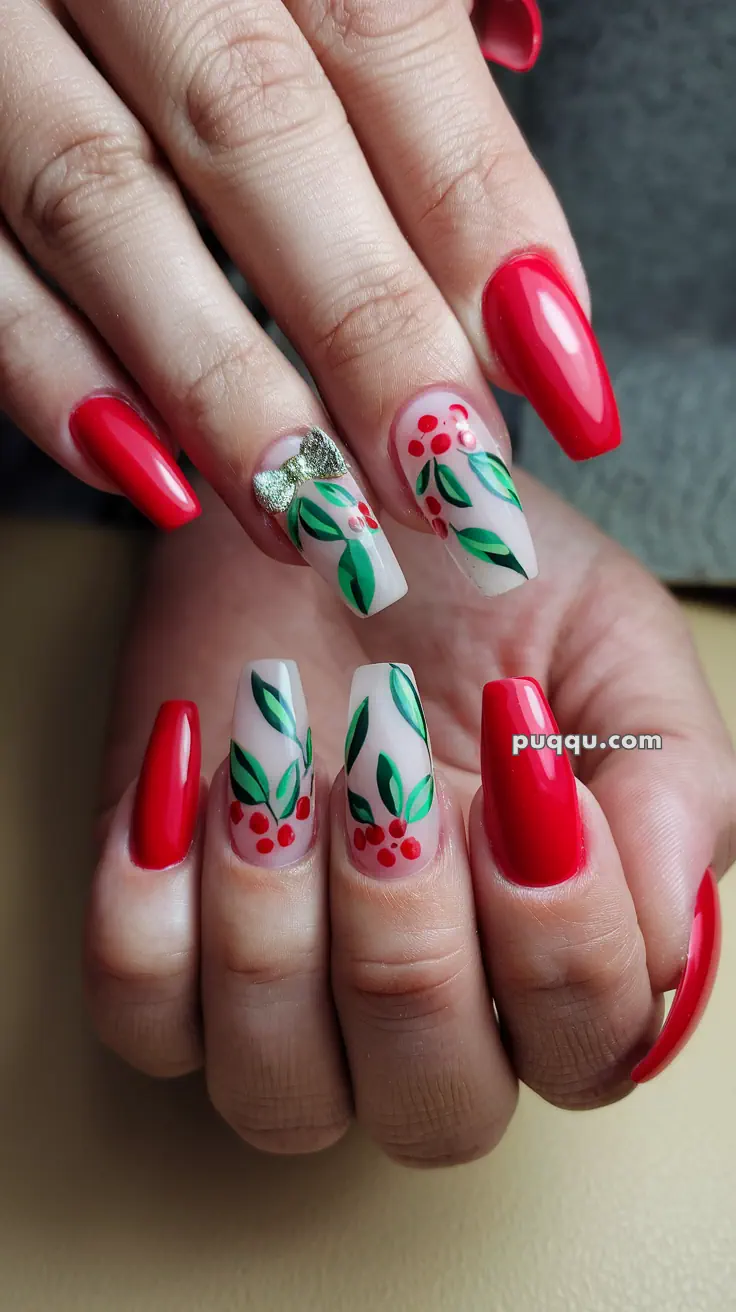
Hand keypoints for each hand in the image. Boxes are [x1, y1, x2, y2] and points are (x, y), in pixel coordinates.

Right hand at [1, 0, 616, 616]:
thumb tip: (515, 46)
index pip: (385, 38)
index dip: (481, 213)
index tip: (559, 377)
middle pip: (257, 132)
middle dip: (368, 328)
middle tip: (450, 479)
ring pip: (101, 203)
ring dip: (221, 385)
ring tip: (318, 520)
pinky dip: (52, 372)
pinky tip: (152, 477)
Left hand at [84, 474, 733, 1163]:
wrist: (331, 499)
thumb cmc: (482, 581)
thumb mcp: (615, 647)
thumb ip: (675, 789)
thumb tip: (665, 936)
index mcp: (552, 952)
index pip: (588, 1050)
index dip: (563, 936)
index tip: (524, 764)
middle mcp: (426, 1006)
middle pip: (434, 1110)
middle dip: (411, 943)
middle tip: (388, 767)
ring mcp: (285, 991)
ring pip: (278, 1094)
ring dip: (274, 927)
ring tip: (274, 757)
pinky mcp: (166, 940)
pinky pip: (141, 1013)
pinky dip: (151, 902)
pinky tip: (191, 767)